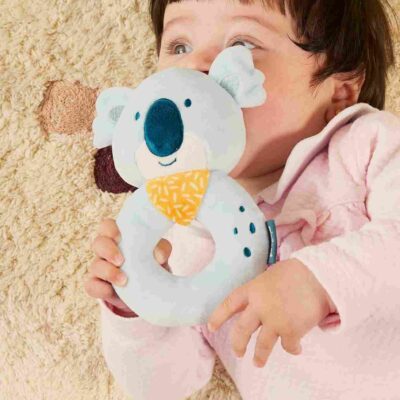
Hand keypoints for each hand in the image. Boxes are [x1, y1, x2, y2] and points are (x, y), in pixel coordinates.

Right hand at [84, 218, 171, 316]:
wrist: (148, 287)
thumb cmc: (150, 260)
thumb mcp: (159, 252)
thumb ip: (161, 249)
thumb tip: (159, 256)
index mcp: (118, 236)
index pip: (107, 226)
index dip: (110, 230)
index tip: (119, 237)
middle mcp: (106, 249)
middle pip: (97, 243)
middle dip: (108, 251)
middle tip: (121, 260)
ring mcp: (100, 267)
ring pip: (95, 265)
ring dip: (108, 272)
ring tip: (124, 280)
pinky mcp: (98, 285)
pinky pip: (91, 286)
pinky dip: (100, 289)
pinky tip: (110, 291)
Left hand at [207, 258, 335, 367]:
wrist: (319, 276)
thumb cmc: (295, 272)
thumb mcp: (270, 276)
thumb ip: (260, 290)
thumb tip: (256, 302)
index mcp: (252, 289)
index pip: (229, 304)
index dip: (218, 316)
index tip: (211, 327)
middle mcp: (259, 306)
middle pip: (241, 331)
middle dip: (238, 344)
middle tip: (238, 352)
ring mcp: (274, 320)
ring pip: (261, 345)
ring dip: (259, 356)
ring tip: (258, 362)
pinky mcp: (290, 331)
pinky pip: (287, 346)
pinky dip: (292, 348)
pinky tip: (296, 348)